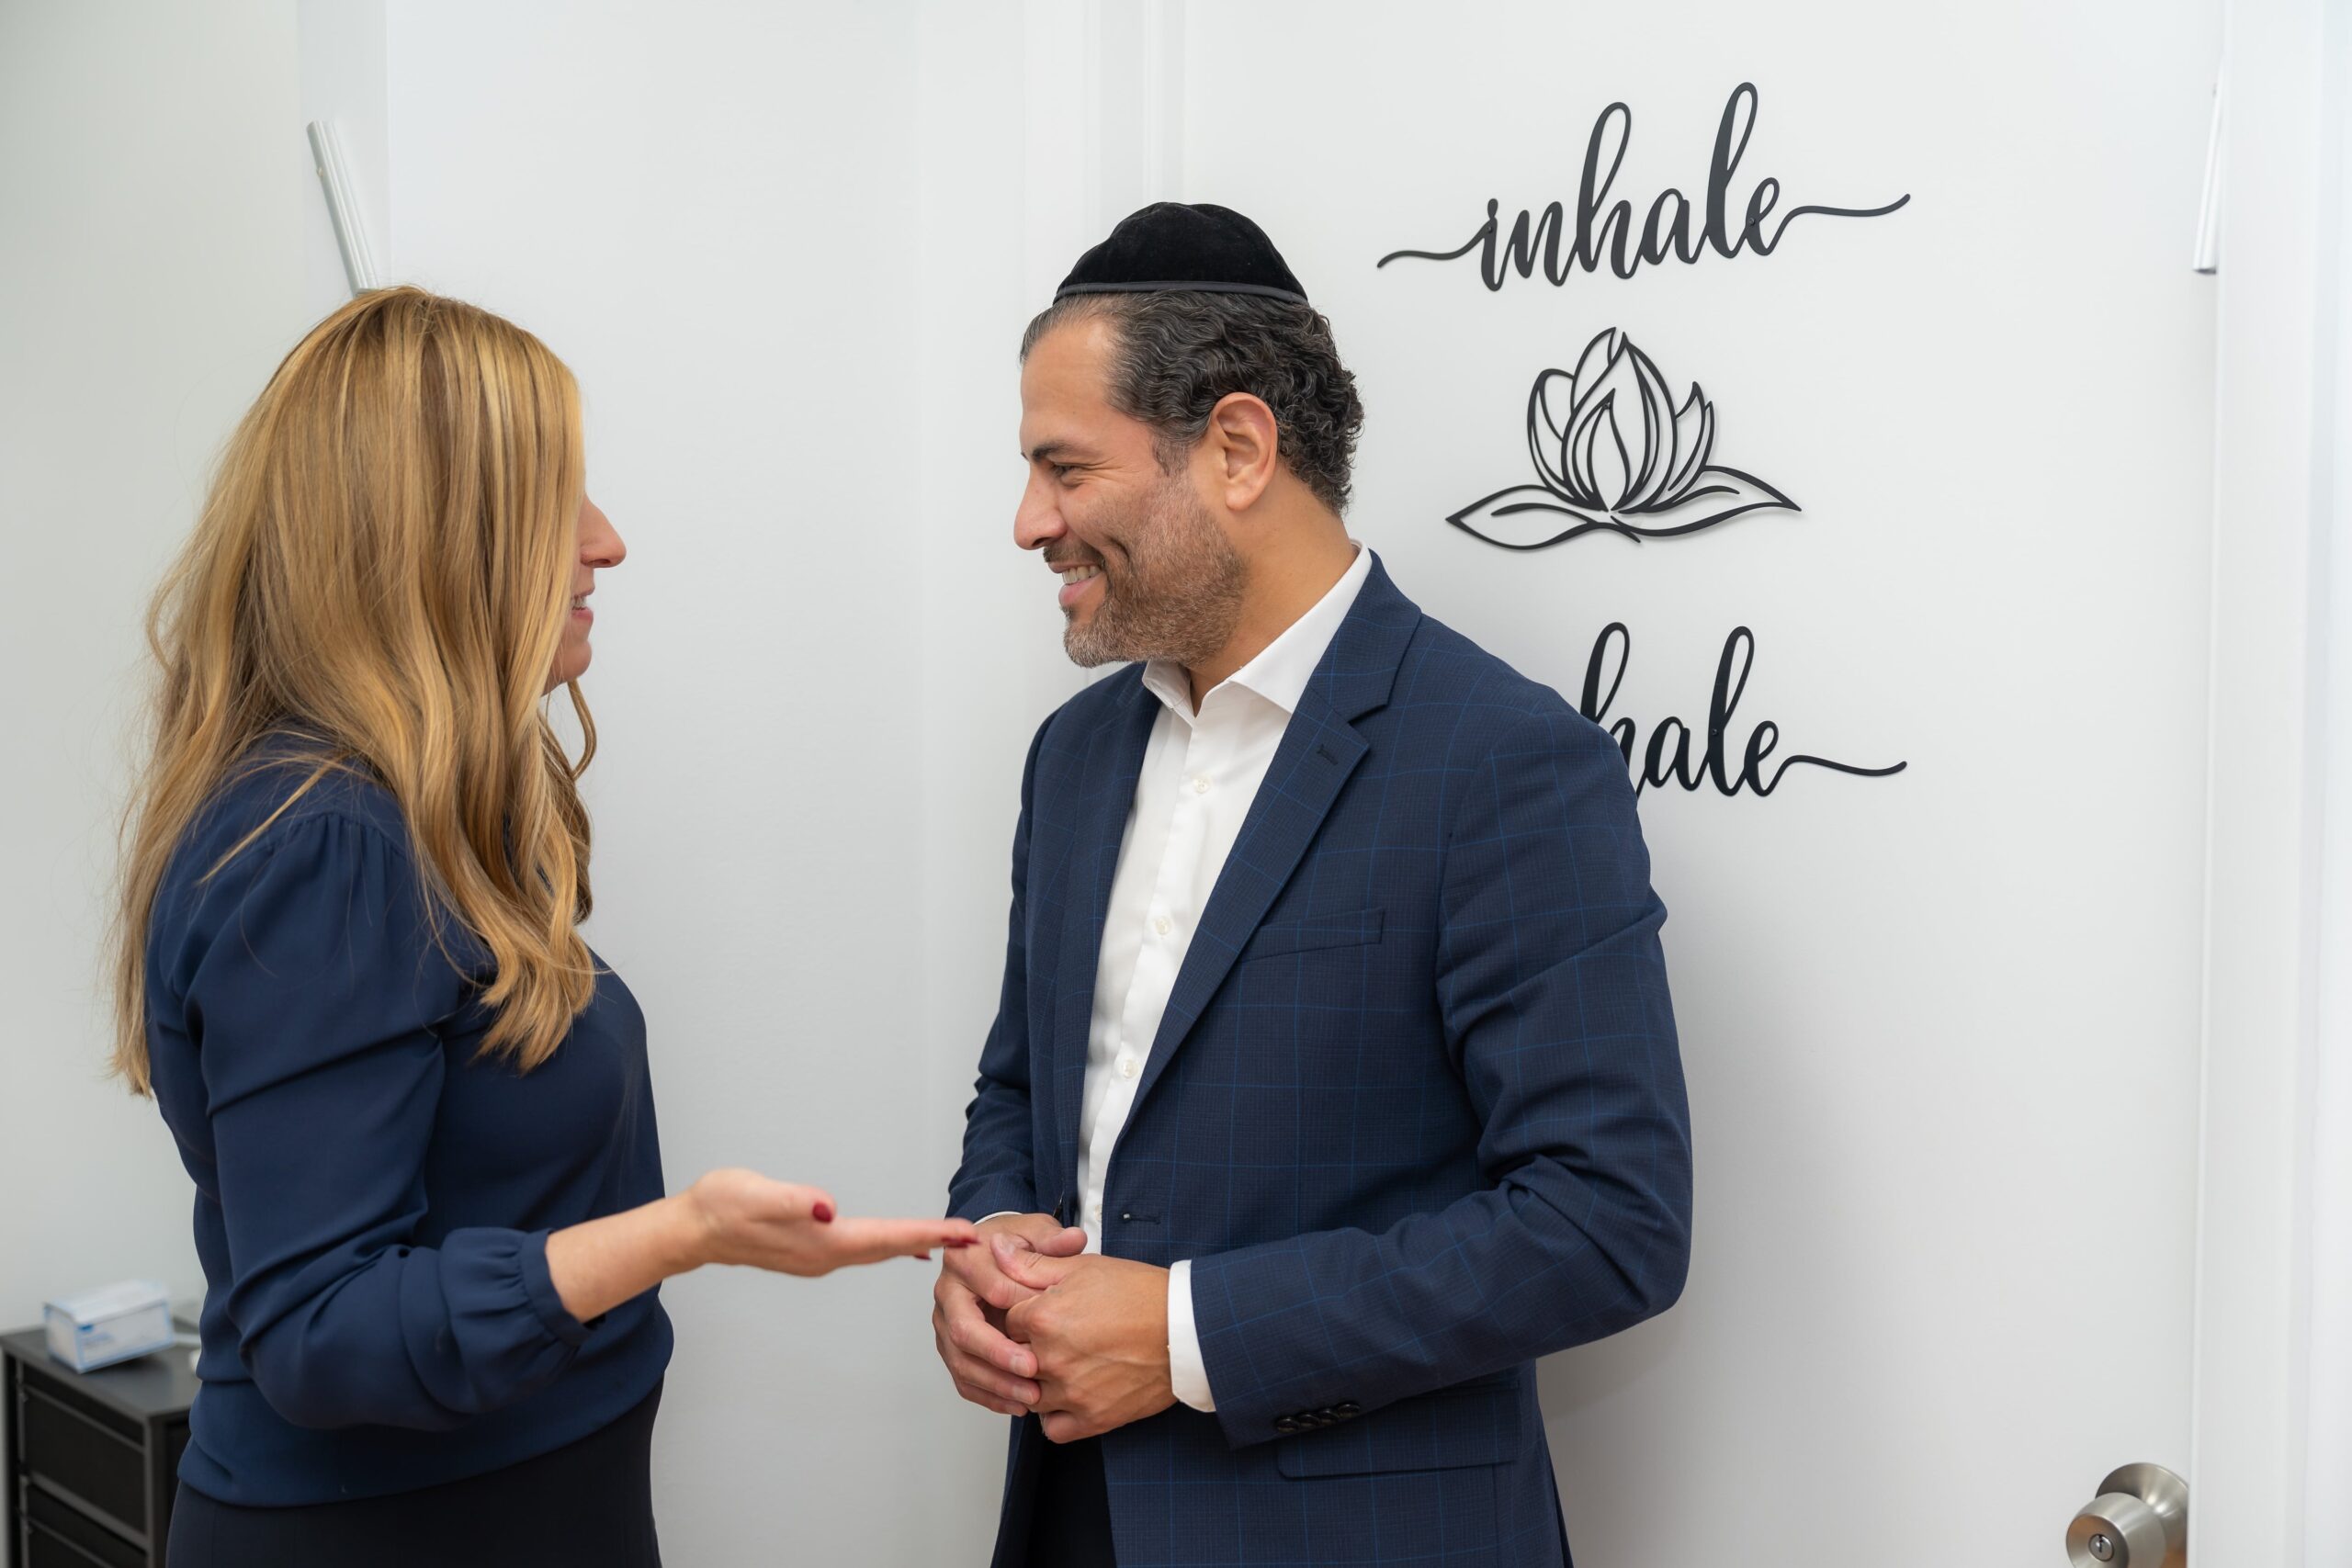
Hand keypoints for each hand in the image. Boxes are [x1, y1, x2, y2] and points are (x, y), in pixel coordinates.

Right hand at [685, 1169, 974, 1275]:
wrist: (692, 1230)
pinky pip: (862, 1251)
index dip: (928, 1234)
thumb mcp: (756, 1195)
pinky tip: (900, 1245)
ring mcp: (817, 1258)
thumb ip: (793, 1201)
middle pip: (890, 1249)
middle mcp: (825, 1256)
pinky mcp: (809, 1252)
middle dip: (934, 1242)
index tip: (965, 1234)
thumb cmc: (722, 1206)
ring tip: (950, 1241)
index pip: (887, 1239)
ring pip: (878, 1253)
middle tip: (976, 1238)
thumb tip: (827, 1208)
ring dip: (914, 1245)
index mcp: (821, 1242)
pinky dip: (889, 1246)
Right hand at [933, 1213, 1087, 1415]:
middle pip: (963, 1329)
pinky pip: (963, 1379)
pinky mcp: (951, 1348)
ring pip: (960, 1361)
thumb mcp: (1035, 1231)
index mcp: (964, 1258)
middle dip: (998, 1354)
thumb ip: (1052, 1239)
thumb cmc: (1014, 1244)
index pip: (988, 1286)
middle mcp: (947, 1293)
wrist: (992, 1255)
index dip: (1018, 1306)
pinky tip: (1017, 1405)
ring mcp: (945, 1324)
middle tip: (1032, 1369)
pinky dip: (988, 1396)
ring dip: (995, 1383)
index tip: (1045, 1324)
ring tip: (1030, 1397)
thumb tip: (1073, 1240)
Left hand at [998, 1244, 1176, 1441]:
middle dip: (1027, 1348)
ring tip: (1064, 1365)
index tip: (1043, 1313)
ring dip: (1038, 1382)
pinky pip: (1053, 1429)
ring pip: (1029, 1395)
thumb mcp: (1083, 1267)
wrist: (1185, 1329)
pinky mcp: (1092, 1418)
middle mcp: (1050, 1359)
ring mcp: (1070, 1393)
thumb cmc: (1140, 1294)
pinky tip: (1068, 1395)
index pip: (1007, 1322)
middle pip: (1014, 1359)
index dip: (1024, 1315)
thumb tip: (994, 1250)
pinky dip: (1055, 1416)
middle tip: (1057, 1337)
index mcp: (1043, 1319)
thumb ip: (1031, 1263)